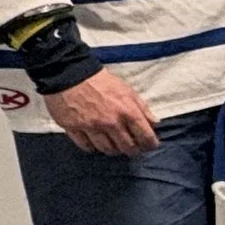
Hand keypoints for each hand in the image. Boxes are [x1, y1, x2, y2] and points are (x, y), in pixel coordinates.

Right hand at [44, 68, 158, 154]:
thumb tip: (154, 124)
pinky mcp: (74, 129)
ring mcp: (92, 127)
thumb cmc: (102, 81)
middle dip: (133, 151)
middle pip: (127, 148)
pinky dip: (92, 147)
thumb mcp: (128, 90)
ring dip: (113, 150)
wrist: (70, 73)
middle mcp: (111, 123)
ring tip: (114, 145)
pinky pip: (86, 146)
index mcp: (127, 112)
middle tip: (132, 149)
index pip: (145, 137)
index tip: (150, 146)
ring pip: (107, 149)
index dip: (150, 145)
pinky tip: (95, 143)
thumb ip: (143, 108)